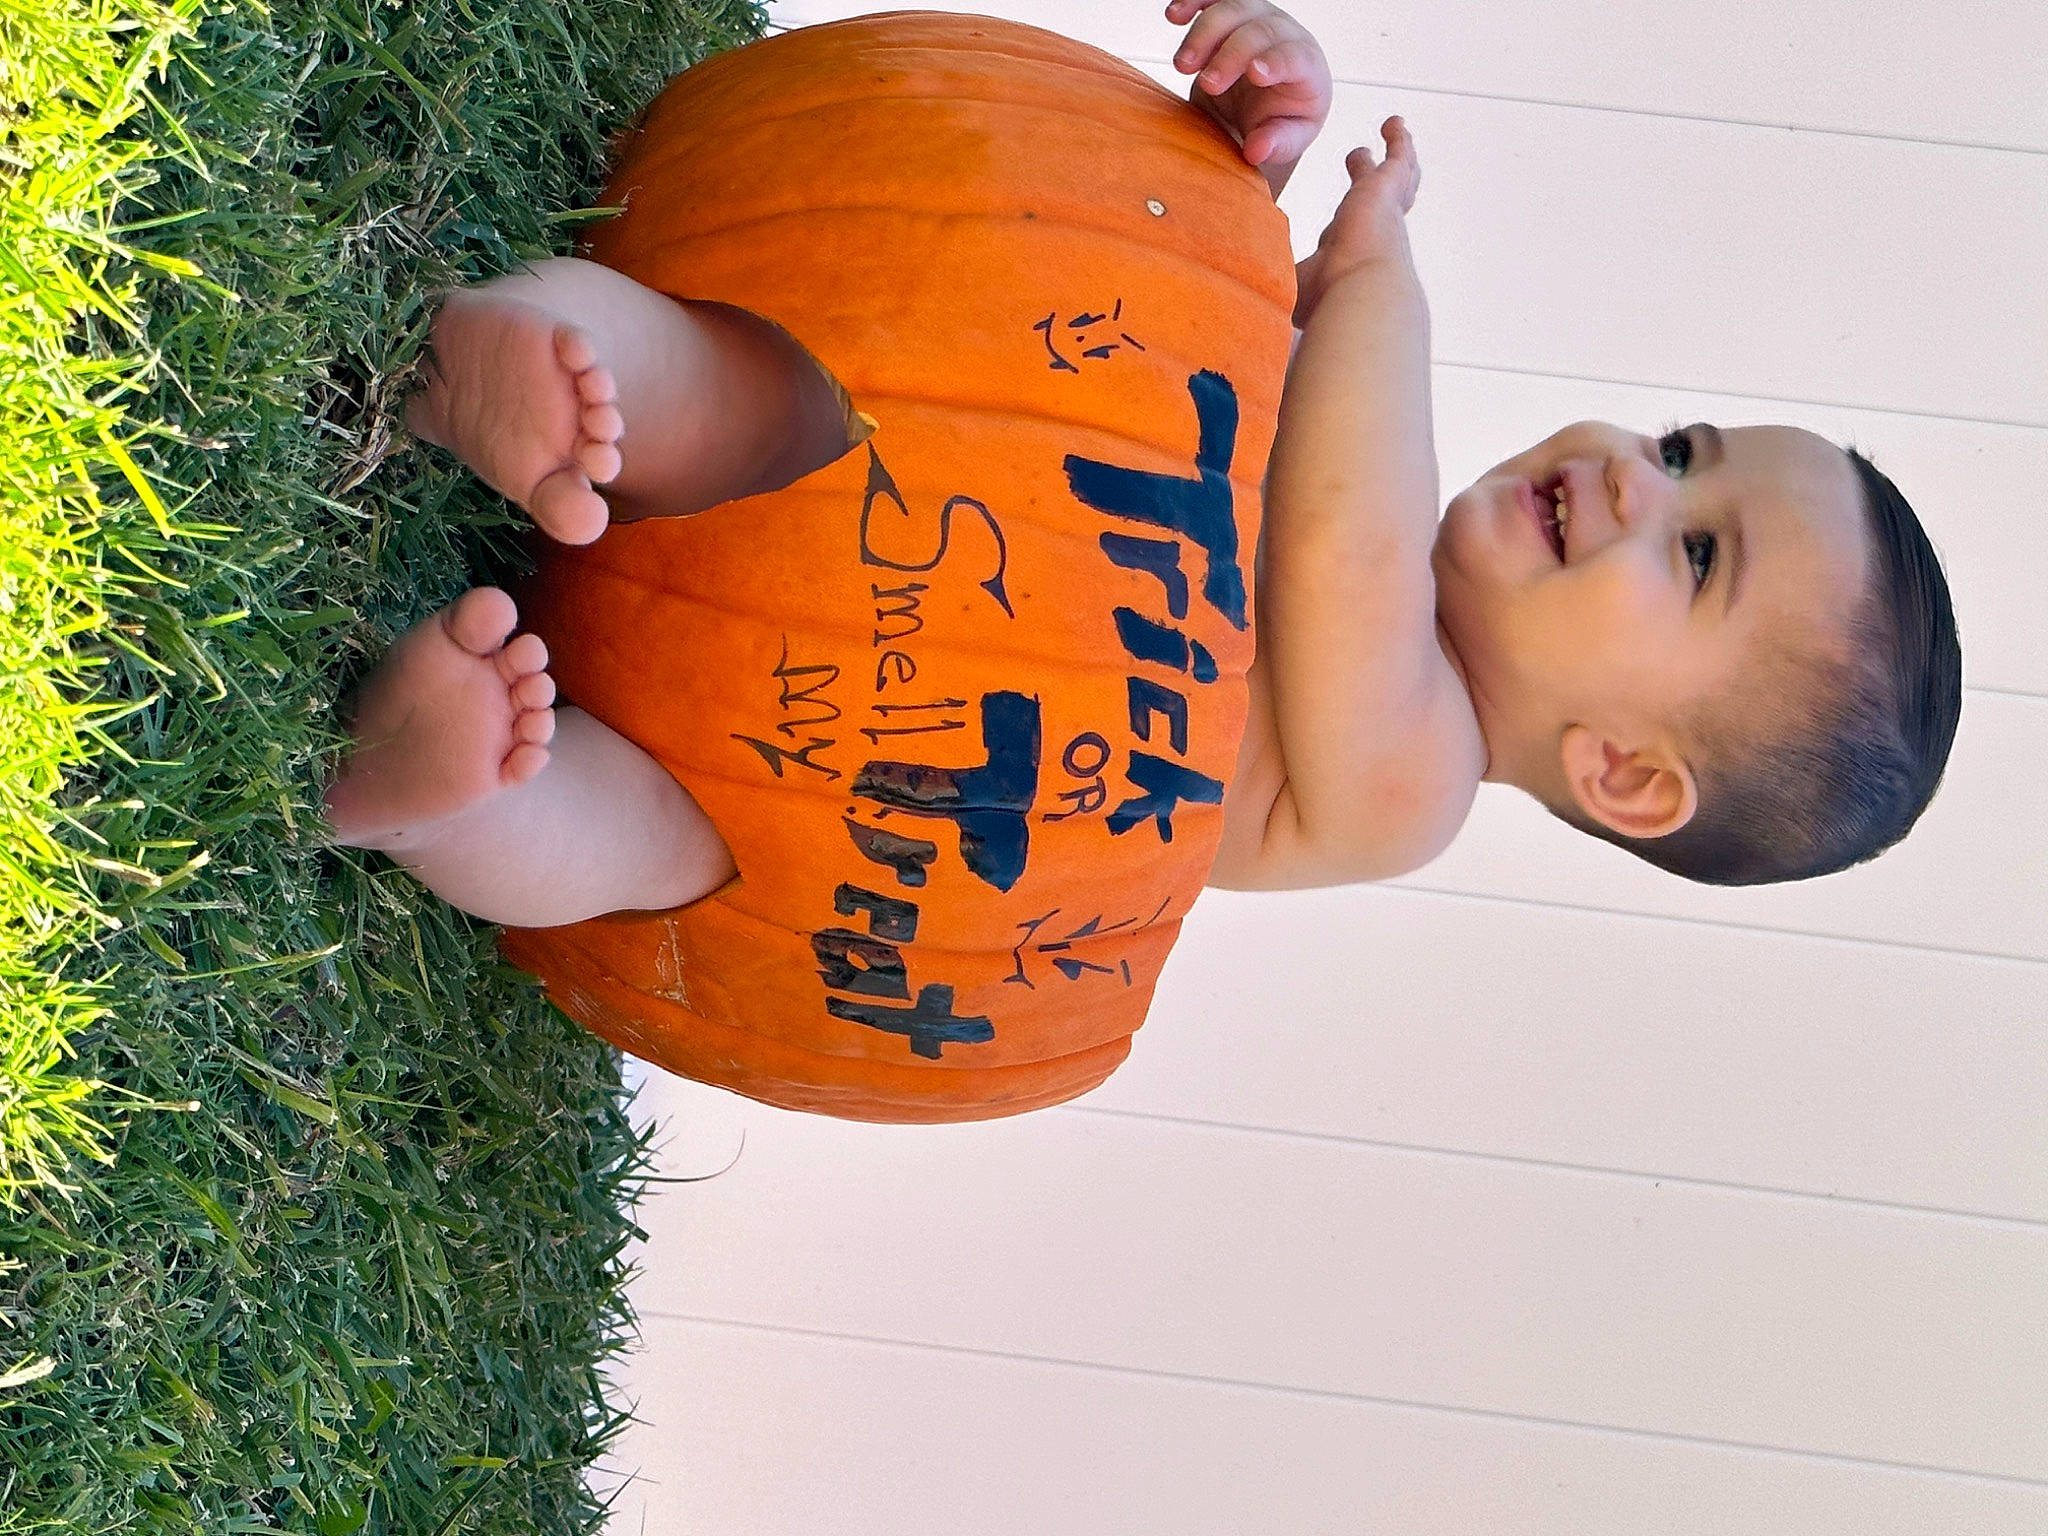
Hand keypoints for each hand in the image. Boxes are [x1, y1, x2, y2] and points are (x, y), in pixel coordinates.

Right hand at [1167, 0, 1331, 194]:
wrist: (1265, 102)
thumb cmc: (1280, 120)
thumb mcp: (1286, 141)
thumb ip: (1277, 145)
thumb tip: (1258, 149)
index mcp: (1305, 65)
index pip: (1294, 55)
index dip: (1276, 60)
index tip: (1254, 73)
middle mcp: (1283, 34)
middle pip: (1258, 31)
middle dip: (1230, 55)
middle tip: (1207, 84)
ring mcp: (1256, 19)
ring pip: (1232, 9)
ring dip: (1204, 33)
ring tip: (1182, 66)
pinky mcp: (1231, 15)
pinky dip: (1193, 2)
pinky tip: (1174, 15)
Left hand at [1293, 117, 1419, 326]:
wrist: (1359, 292)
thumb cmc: (1327, 300)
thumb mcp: (1293, 284)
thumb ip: (1276, 279)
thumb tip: (1248, 292)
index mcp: (1350, 254)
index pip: (1349, 234)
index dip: (1346, 224)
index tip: (1342, 221)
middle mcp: (1374, 232)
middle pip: (1379, 201)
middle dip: (1371, 179)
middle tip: (1362, 159)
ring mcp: (1385, 208)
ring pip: (1399, 177)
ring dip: (1397, 156)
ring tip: (1394, 133)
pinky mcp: (1388, 186)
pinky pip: (1399, 155)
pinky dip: (1398, 137)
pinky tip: (1393, 122)